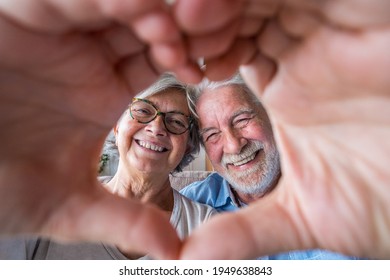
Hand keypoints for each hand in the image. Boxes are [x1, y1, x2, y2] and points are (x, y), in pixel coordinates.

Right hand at [0, 0, 190, 258]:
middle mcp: (86, 56)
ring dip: (148, 11)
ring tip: (166, 34)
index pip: (160, 57)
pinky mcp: (24, 12)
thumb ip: (123, 221)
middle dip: (175, 27)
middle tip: (195, 42)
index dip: (186, 57)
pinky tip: (137, 12)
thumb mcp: (66, 206)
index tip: (203, 69)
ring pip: (117, 1)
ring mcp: (59, 30)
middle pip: (146, 21)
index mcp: (102, 90)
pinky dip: (107, 0)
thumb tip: (175, 252)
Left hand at [175, 0, 389, 258]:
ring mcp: (334, 24)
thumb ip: (243, 233)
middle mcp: (308, 49)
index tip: (172, 66)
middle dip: (200, 23)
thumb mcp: (305, 216)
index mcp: (291, 87)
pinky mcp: (362, 8)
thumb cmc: (386, 199)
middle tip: (171, 40)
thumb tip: (187, 261)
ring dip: (220, 6)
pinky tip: (213, 12)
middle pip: (240, 12)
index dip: (196, 51)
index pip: (231, 47)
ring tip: (187, 23)